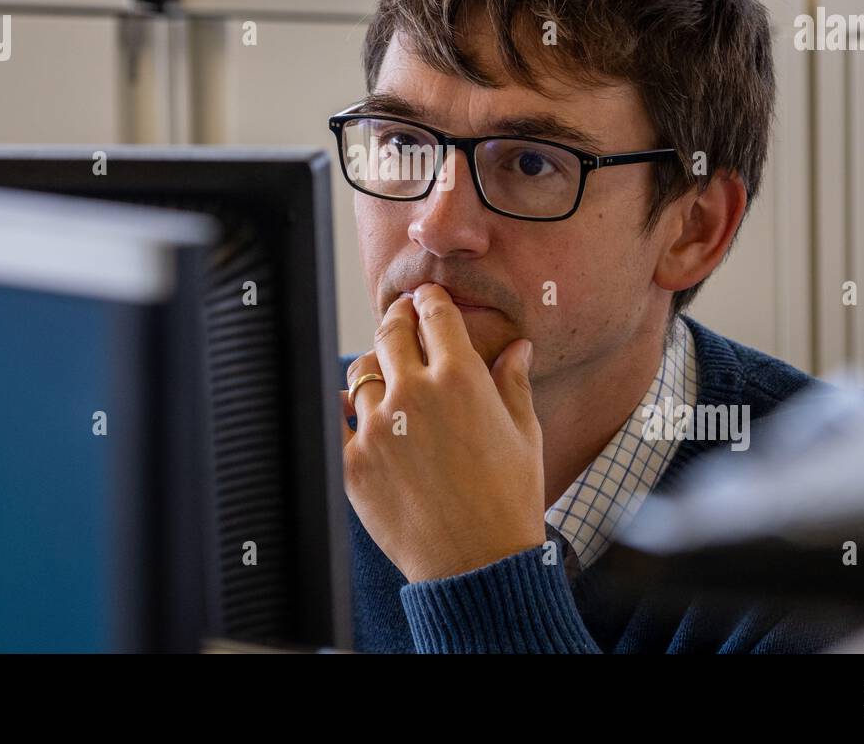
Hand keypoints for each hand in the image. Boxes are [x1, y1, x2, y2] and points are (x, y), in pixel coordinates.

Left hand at [341, 282, 545, 582]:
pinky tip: (360, 411)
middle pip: (390, 332)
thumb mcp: (525, 434)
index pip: (434, 315)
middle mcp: (415, 394)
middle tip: (401, 320)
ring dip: (375, 366)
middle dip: (397, 319)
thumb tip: (518, 346)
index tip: (427, 299)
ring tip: (385, 373)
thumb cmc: (510, 499)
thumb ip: (514, 382)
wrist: (477, 565)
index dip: (429, 300)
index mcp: (461, 378)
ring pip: (361, 371)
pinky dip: (348, 409)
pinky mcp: (352, 461)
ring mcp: (378, 427)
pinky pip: (338, 416)